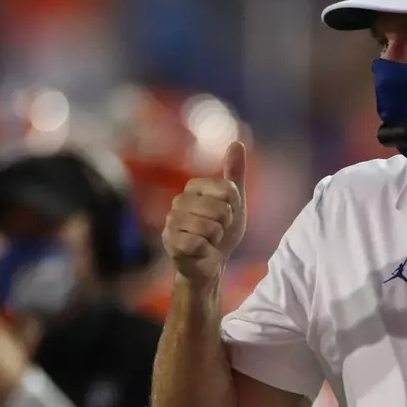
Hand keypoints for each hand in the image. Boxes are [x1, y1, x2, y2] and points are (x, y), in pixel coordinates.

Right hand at [163, 141, 246, 284]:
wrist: (211, 264)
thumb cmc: (222, 231)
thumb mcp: (235, 202)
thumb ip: (235, 173)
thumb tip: (237, 142)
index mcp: (194, 187)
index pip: (227, 190)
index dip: (233, 207)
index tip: (226, 215)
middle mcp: (179, 201)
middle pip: (220, 210)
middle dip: (225, 225)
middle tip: (217, 231)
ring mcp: (172, 221)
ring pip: (210, 227)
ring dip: (216, 239)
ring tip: (208, 241)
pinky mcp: (170, 241)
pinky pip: (198, 243)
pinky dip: (206, 251)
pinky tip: (200, 252)